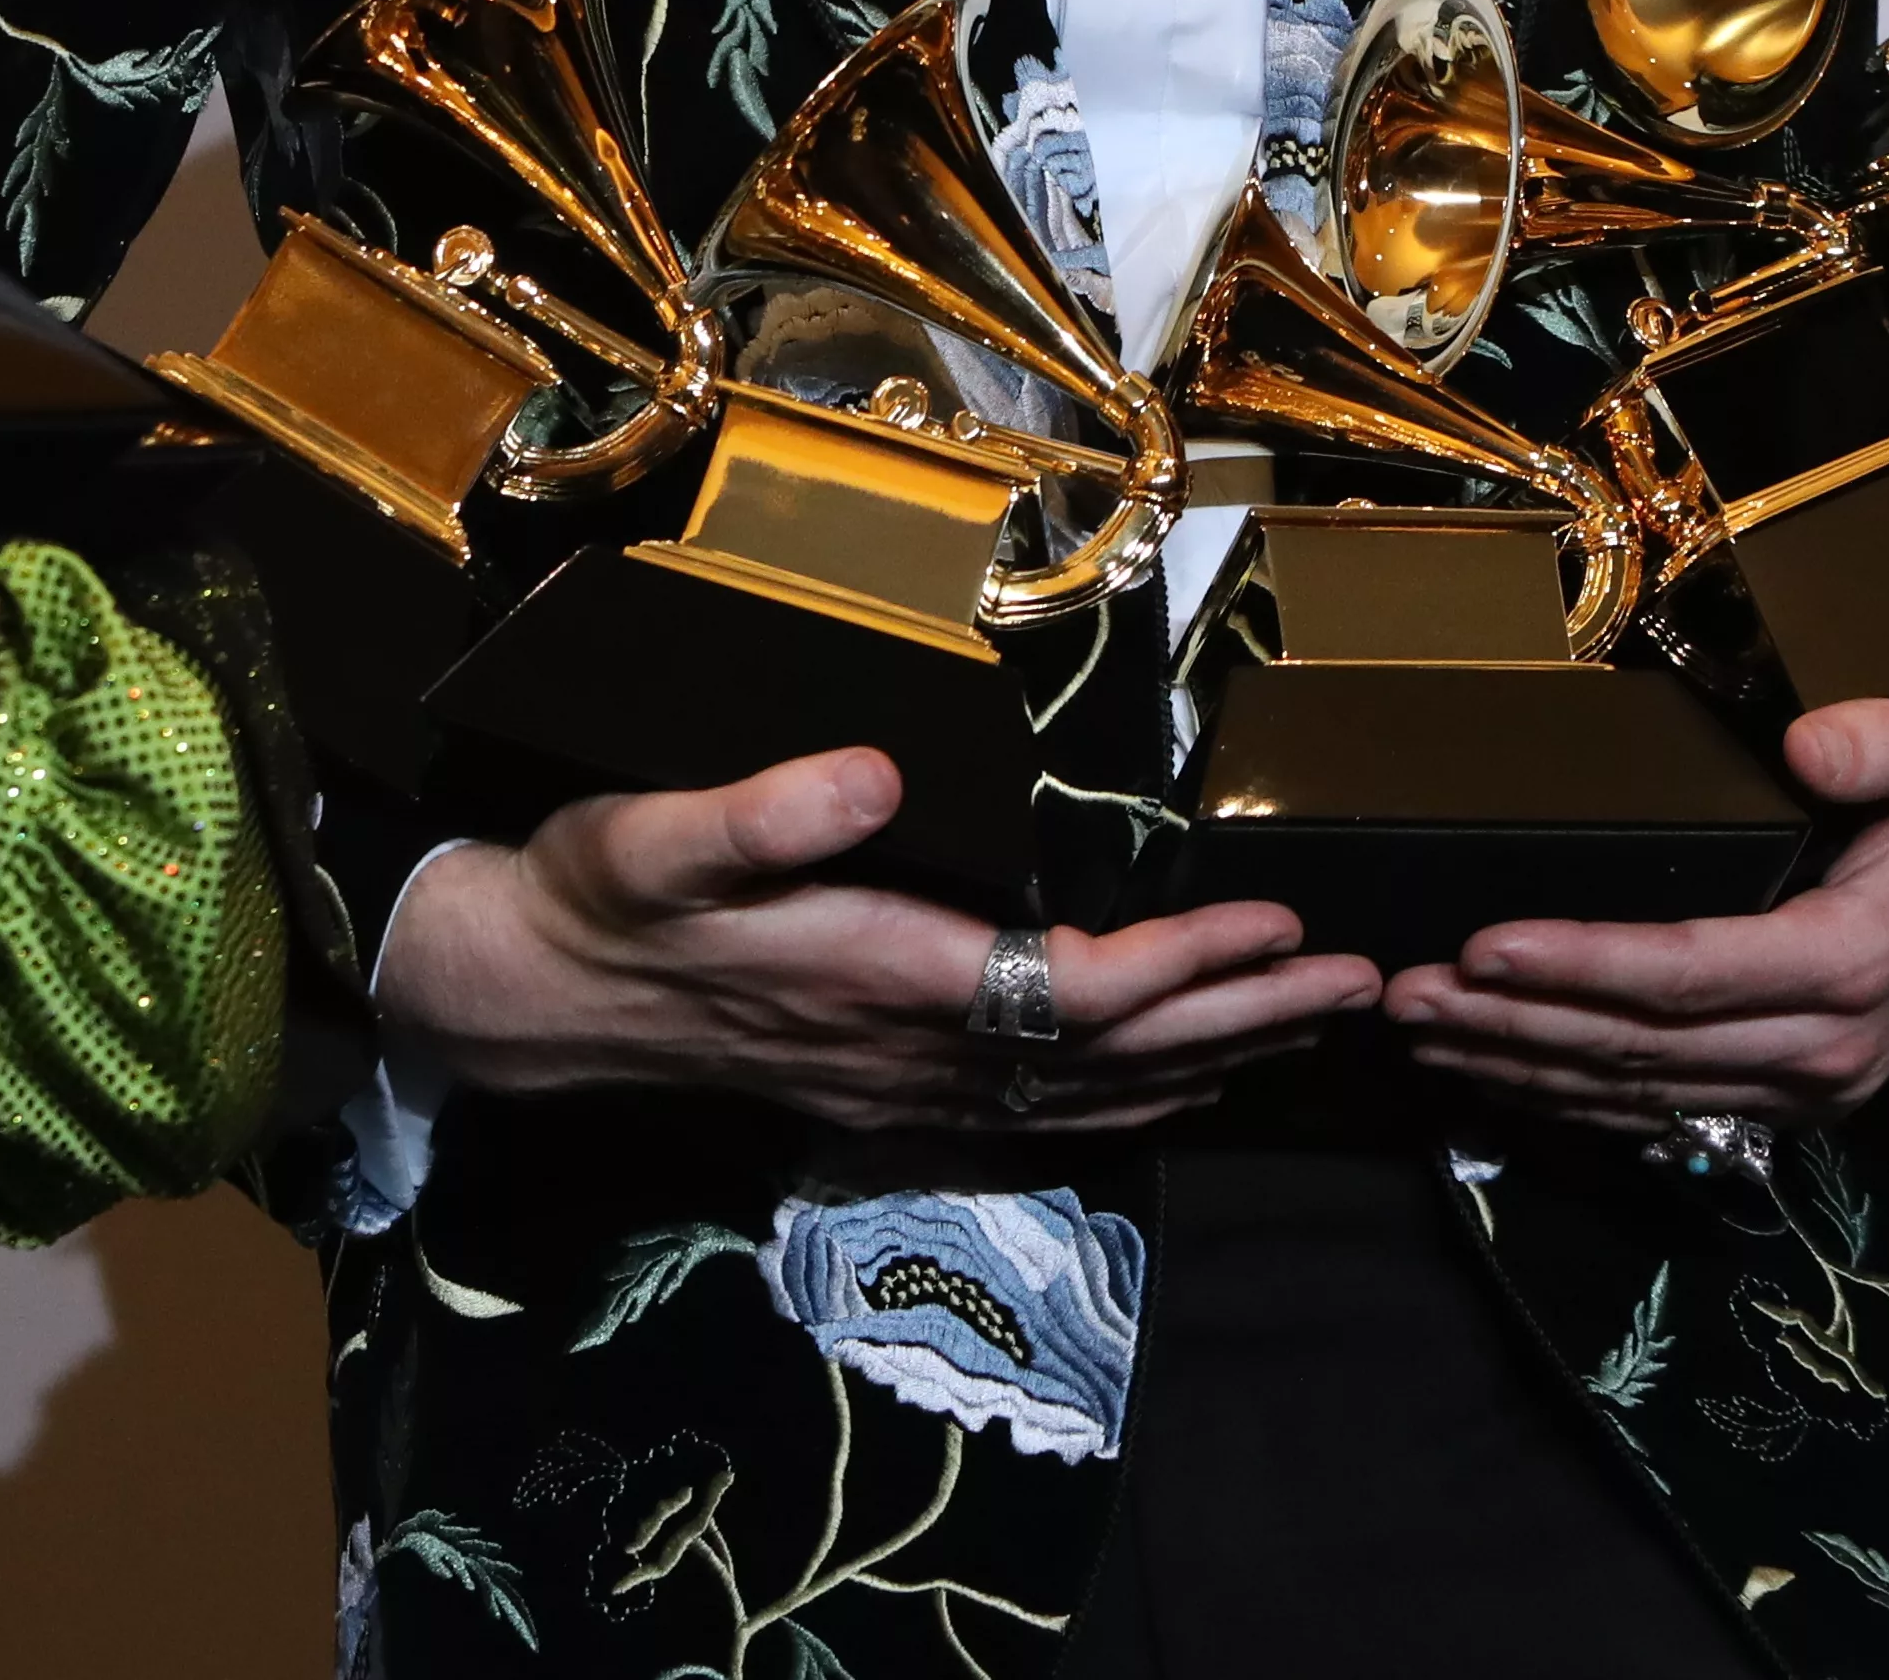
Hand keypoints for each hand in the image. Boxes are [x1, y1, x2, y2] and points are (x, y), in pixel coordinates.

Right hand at [376, 748, 1375, 1134]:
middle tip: (1360, 982)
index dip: (1189, 963)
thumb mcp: (656, 833)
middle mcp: (915, 1050)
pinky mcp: (889, 1094)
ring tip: (1310, 1021)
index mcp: (884, 977)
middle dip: (1247, 1018)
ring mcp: (906, 1087)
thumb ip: (765, 811)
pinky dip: (1136, 1100)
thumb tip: (877, 774)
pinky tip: (1181, 1085)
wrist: (529, 997)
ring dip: (1214, 1060)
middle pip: (1120, 1055)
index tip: (1276, 918)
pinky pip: (1047, 1114)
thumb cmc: (598, 896)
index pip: (1079, 990)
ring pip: (1097, 1095)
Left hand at [1383, 688, 1888, 1128]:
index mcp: (1853, 961)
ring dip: (1521, 1065)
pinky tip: (1496, 1072)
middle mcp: (1824, 1044)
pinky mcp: (1789, 1092)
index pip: (1688, 975)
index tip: (1483, 944)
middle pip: (1641, 1045)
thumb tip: (1811, 744)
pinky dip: (1571, 1096)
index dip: (1581, 966)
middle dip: (1514, 1023)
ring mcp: (1807, 1083)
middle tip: (1404, 992)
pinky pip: (1663, 1108)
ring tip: (1419, 1030)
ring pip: (1639, 1089)